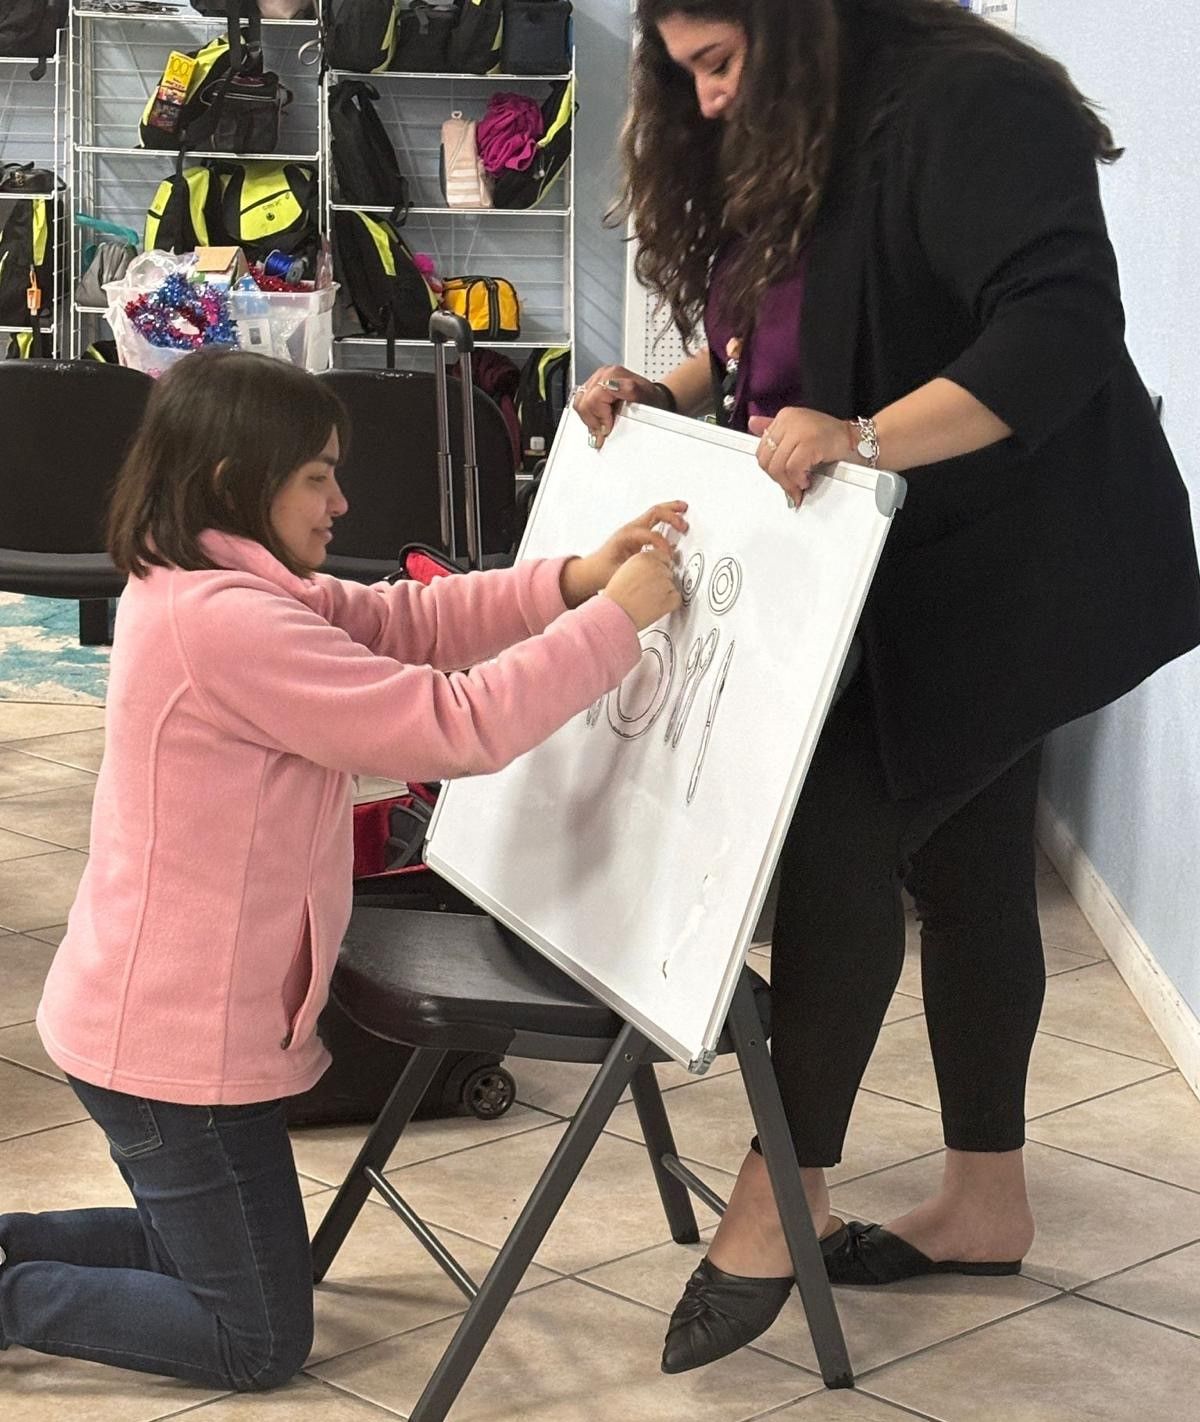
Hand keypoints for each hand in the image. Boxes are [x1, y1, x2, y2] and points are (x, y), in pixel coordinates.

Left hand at [559, 502, 688, 607]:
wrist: (592, 569)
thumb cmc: (602, 570)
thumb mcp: (619, 573)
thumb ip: (637, 570)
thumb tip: (654, 570)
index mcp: (625, 536)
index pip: (650, 534)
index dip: (662, 545)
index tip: (668, 557)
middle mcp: (630, 529)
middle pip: (654, 513)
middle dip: (671, 516)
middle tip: (684, 525)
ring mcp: (634, 529)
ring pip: (655, 512)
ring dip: (671, 511)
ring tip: (684, 509)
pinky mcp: (638, 533)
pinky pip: (655, 520)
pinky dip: (667, 517)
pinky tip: (676, 520)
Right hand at [573, 365, 667, 450]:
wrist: (653, 399)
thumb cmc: (650, 400)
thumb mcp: (645, 397)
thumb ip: (629, 390)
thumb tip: (611, 387)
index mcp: (613, 374)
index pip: (593, 399)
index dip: (599, 416)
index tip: (609, 426)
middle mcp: (602, 374)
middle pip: (583, 402)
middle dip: (593, 420)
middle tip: (605, 429)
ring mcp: (596, 380)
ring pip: (579, 403)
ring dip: (590, 418)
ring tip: (603, 424)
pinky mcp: (592, 387)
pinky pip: (581, 403)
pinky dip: (589, 415)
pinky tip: (600, 418)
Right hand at [604, 550, 681, 631]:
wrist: (614, 614)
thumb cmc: (615, 598)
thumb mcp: (624, 572)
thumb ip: (641, 566)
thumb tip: (653, 567)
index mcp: (643, 557)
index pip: (663, 557)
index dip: (660, 568)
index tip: (654, 577)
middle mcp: (655, 567)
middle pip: (668, 572)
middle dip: (661, 583)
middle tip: (647, 593)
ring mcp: (665, 582)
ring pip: (672, 586)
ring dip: (664, 594)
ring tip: (647, 601)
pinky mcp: (671, 597)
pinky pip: (676, 599)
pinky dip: (669, 605)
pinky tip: (655, 607)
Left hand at [748, 409, 855, 506]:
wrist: (860, 441)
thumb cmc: (832, 440)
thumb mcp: (799, 432)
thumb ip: (776, 430)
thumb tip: (752, 425)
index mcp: (784, 417)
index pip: (762, 449)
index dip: (771, 469)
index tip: (782, 478)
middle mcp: (789, 420)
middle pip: (766, 459)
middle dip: (778, 479)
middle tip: (792, 487)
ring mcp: (799, 429)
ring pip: (777, 466)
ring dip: (789, 482)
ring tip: (801, 484)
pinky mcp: (810, 441)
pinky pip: (792, 468)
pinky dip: (798, 479)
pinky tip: (807, 480)